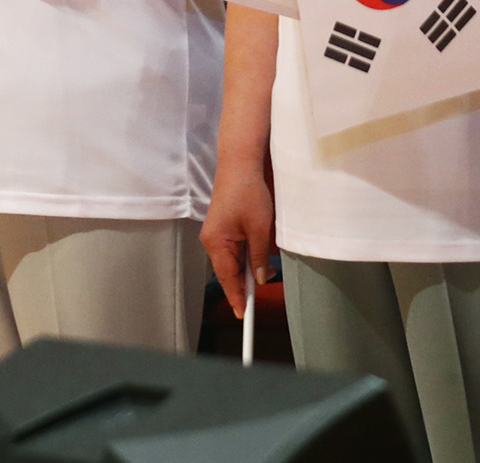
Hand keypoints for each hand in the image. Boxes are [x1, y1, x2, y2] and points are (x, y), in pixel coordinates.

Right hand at [199, 158, 275, 317]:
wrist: (241, 164)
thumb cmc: (248, 192)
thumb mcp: (260, 228)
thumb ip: (259, 257)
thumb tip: (260, 279)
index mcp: (216, 242)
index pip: (227, 277)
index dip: (237, 296)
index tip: (243, 315)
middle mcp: (212, 240)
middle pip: (229, 269)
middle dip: (246, 280)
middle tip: (263, 291)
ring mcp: (217, 233)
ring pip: (234, 258)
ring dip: (249, 264)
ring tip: (268, 267)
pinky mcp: (223, 226)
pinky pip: (235, 247)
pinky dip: (247, 252)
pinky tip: (261, 249)